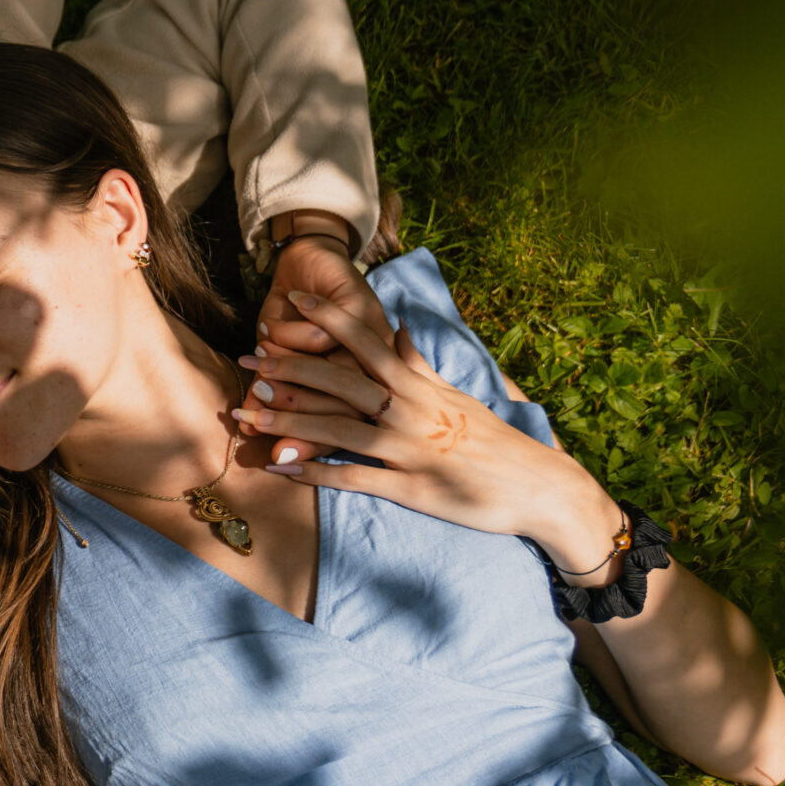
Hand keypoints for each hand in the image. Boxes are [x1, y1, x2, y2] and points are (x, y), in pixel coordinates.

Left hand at [234, 291, 623, 574]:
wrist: (536, 486)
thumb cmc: (492, 440)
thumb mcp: (456, 395)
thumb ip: (421, 365)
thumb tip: (398, 329)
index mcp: (420, 385)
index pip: (367, 341)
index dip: (329, 318)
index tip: (295, 299)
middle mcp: (411, 411)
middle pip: (341, 382)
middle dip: (292, 370)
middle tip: (249, 358)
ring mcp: (408, 449)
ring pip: (338, 429)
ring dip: (290, 422)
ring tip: (248, 415)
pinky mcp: (409, 487)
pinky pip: (354, 478)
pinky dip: (316, 473)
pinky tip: (281, 469)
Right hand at [245, 215, 386, 431]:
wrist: (310, 258)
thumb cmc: (295, 319)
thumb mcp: (282, 362)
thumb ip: (273, 395)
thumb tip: (247, 430)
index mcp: (362, 389)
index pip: (340, 426)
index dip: (307, 441)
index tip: (273, 457)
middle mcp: (377, 371)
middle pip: (340, 405)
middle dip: (292, 411)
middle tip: (255, 410)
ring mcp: (375, 340)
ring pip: (329, 370)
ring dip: (285, 365)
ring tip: (257, 357)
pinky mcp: (365, 308)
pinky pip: (324, 334)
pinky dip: (291, 332)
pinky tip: (274, 321)